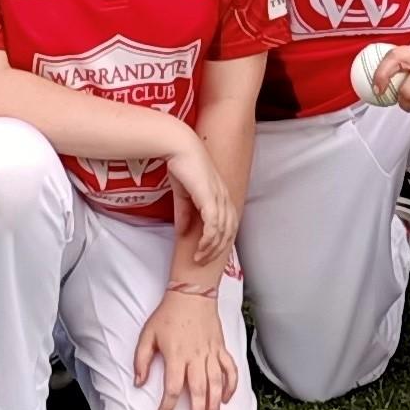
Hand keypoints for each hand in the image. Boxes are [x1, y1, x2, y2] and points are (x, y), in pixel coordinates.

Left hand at [134, 287, 236, 409]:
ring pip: (216, 383)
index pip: (171, 389)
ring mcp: (211, 353)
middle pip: (198, 391)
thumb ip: (141, 360)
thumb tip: (139, 383)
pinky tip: (227, 398)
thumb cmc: (168, 314)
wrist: (192, 293)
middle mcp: (196, 357)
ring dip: (215, 405)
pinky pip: (229, 369)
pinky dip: (231, 384)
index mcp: (176, 356)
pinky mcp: (221, 347)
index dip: (165, 408)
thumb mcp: (147, 334)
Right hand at [165, 139, 237, 267]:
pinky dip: (208, 239)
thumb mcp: (183, 195)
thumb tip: (182, 233)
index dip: (222, 241)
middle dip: (217, 250)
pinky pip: (214, 224)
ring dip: (211, 248)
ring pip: (222, 231)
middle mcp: (225, 197)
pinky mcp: (210, 197)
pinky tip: (200, 247)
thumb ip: (185, 214)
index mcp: (222, 195)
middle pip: (230, 231)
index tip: (209, 253)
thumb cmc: (183, 166)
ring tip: (199, 259)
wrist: (179, 147)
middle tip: (203, 262)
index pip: (230, 224)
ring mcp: (219, 197)